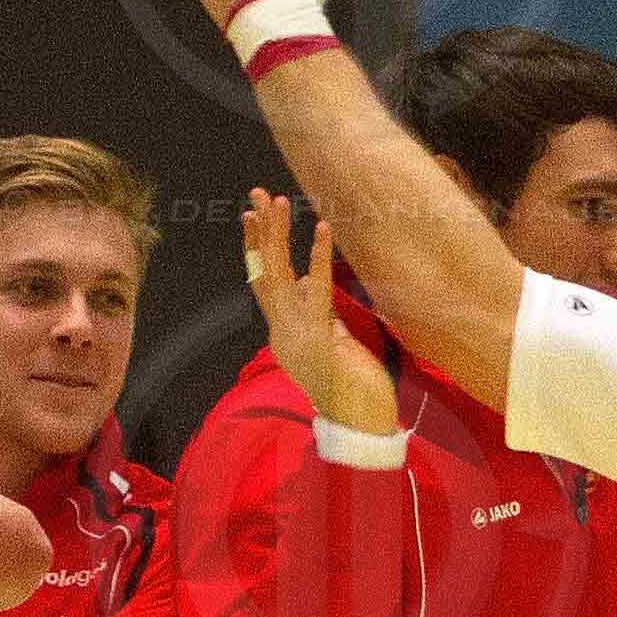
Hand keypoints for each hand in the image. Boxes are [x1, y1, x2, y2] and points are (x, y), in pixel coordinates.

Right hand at [245, 188, 389, 435]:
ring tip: (278, 201)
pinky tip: (321, 228)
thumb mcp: (332, 343)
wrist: (359, 422)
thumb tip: (305, 282)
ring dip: (278, 236)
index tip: (256, 216)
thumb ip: (318, 313)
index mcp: (285, 333)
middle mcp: (283, 332)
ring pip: (279, 276)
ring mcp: (296, 335)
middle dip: (260, 231)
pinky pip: (316, 291)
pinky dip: (318, 258)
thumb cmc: (353, 387)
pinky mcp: (316, 338)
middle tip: (257, 194)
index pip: (265, 282)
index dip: (259, 248)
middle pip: (264, 272)